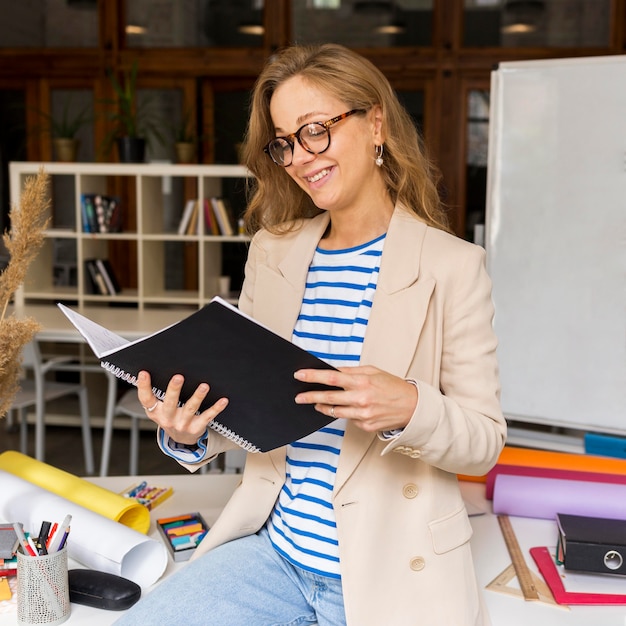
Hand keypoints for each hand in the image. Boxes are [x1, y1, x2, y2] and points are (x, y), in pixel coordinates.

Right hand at [136, 370, 227, 444]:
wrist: (181, 439)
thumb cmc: (170, 416)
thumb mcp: (158, 408)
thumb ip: (156, 393)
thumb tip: (154, 369)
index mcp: (155, 411)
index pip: (146, 399)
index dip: (144, 386)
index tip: (144, 373)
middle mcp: (168, 418)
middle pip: (170, 403)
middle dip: (174, 390)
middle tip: (178, 377)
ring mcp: (182, 424)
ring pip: (190, 408)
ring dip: (197, 396)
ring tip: (204, 386)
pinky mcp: (196, 427)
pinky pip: (207, 416)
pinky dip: (216, 408)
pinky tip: (223, 400)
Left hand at [294, 365, 417, 432]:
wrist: (412, 406)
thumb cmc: (392, 386)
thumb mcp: (372, 371)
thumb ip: (351, 372)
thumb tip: (332, 371)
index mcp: (362, 382)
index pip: (332, 378)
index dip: (313, 376)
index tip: (300, 375)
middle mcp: (361, 399)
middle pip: (328, 397)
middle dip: (310, 396)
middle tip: (299, 396)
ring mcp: (362, 415)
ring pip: (335, 411)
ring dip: (323, 406)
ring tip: (315, 402)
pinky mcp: (365, 426)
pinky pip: (348, 419)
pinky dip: (345, 413)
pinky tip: (347, 408)